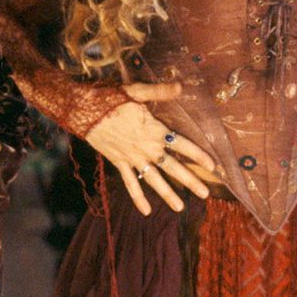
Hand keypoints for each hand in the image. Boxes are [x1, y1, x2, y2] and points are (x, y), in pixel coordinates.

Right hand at [83, 82, 216, 215]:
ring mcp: (132, 157)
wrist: (82, 110)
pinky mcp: (118, 162)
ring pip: (153, 179)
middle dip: (190, 180)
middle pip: (172, 166)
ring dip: (168, 193)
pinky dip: (138, 197)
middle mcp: (146, 147)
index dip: (198, 155)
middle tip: (205, 194)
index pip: (182, 144)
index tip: (213, 166)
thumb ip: (159, 91)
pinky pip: (130, 183)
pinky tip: (146, 211)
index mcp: (153, 130)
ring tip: (180, 207)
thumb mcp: (136, 91)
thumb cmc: (110, 99)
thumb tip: (181, 86)